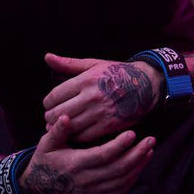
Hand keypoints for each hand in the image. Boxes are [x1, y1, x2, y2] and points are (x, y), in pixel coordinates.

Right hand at [22, 115, 156, 193]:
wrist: (38, 188)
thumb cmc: (45, 160)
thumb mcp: (46, 144)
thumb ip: (57, 130)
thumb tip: (66, 116)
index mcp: (74, 164)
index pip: (102, 155)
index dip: (119, 145)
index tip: (133, 133)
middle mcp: (85, 180)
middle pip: (118, 169)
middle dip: (137, 154)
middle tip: (151, 139)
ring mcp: (92, 192)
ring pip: (122, 181)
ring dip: (139, 166)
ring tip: (149, 149)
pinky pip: (119, 191)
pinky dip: (133, 178)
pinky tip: (140, 165)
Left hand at [41, 53, 161, 141]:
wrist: (146, 84)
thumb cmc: (117, 72)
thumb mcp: (94, 64)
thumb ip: (69, 64)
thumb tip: (47, 57)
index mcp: (86, 80)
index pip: (55, 96)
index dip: (48, 103)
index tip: (49, 104)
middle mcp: (92, 97)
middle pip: (59, 113)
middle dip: (50, 117)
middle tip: (51, 117)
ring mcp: (101, 112)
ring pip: (70, 126)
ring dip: (61, 128)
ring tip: (61, 125)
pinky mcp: (109, 125)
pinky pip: (85, 136)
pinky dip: (76, 136)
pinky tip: (75, 131)